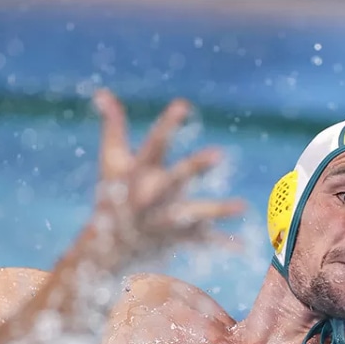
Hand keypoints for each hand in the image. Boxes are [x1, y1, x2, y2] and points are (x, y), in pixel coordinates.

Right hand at [91, 89, 245, 262]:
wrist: (105, 250)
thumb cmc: (113, 196)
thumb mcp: (110, 162)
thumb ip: (113, 127)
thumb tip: (101, 92)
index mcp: (137, 173)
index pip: (154, 145)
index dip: (167, 125)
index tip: (183, 105)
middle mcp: (150, 196)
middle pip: (175, 179)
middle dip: (194, 168)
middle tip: (217, 153)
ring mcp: (163, 220)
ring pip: (193, 214)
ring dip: (216, 210)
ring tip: (242, 205)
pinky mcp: (175, 239)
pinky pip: (202, 241)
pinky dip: (222, 243)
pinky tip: (243, 245)